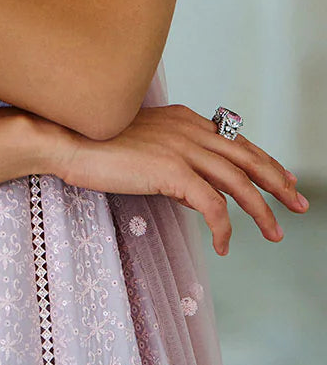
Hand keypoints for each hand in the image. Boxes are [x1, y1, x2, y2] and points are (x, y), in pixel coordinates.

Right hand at [43, 103, 309, 254]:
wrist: (66, 139)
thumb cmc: (94, 145)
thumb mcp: (142, 145)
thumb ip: (171, 158)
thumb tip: (194, 188)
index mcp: (184, 119)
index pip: (236, 141)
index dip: (264, 161)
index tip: (282, 179)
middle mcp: (189, 128)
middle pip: (249, 156)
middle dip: (279, 182)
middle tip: (299, 204)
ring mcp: (182, 147)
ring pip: (239, 182)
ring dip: (262, 211)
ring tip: (274, 234)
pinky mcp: (171, 170)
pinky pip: (213, 205)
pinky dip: (225, 228)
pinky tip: (224, 245)